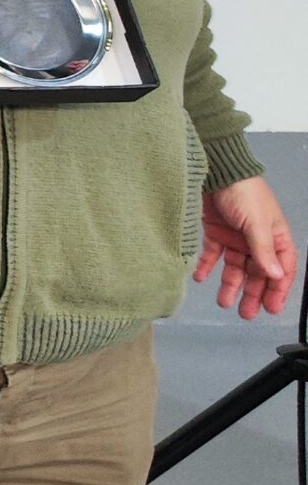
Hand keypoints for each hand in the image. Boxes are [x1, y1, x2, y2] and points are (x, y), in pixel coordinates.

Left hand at [195, 175, 294, 320]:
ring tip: (225, 303)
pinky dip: (207, 266)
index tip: (272, 308)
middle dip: (254, 293)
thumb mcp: (257, 223)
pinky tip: (201, 278)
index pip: (282, 269)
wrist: (216, 170)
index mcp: (276, 237)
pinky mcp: (215, 232)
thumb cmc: (243, 191)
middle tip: (246, 313)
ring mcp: (236, 236)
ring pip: (236, 267)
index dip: (278, 289)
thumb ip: (263, 250)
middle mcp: (257, 239)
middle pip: (258, 272)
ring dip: (231, 285)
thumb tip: (275, 275)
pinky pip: (213, 254)